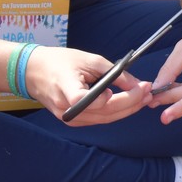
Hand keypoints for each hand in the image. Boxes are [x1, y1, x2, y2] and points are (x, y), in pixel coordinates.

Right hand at [26, 45, 151, 125]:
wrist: (33, 72)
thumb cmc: (59, 61)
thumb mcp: (88, 60)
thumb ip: (113, 73)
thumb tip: (136, 84)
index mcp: (66, 90)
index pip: (90, 100)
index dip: (114, 97)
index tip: (136, 85)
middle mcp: (67, 109)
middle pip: (105, 112)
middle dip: (132, 102)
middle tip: (149, 91)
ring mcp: (69, 118)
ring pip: (105, 119)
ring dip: (128, 109)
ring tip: (144, 96)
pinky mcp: (72, 121)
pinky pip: (99, 119)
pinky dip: (116, 111)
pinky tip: (129, 102)